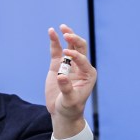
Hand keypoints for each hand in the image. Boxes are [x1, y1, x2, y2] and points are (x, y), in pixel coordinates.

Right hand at [45, 24, 96, 138]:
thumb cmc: (70, 108)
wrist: (62, 112)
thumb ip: (66, 88)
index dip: (75, 54)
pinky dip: (55, 42)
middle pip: (80, 47)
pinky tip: (51, 32)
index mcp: (88, 74)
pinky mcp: (58, 65)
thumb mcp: (70, 100)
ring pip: (70, 45)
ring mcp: (69, 64)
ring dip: (68, 35)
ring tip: (62, 27)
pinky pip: (57, 51)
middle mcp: (81, 66)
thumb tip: (61, 76)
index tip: (66, 53)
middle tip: (67, 34)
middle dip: (74, 39)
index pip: (82, 59)